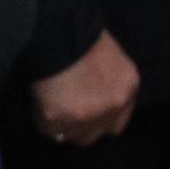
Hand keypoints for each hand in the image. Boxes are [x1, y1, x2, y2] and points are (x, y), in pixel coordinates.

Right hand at [30, 32, 141, 146]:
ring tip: (52, 106)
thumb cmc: (82, 37)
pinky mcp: (59, 120)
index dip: (100, 120)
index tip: (87, 116)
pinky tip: (41, 103)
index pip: (118, 120)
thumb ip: (107, 83)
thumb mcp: (108, 58)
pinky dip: (44, 120)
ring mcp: (86, 115)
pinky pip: (49, 130)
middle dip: (81, 128)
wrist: (58, 32)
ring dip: (63, 126)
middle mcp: (113, 105)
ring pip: (72, 135)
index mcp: (128, 86)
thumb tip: (92, 97)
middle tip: (67, 113)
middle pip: (95, 134)